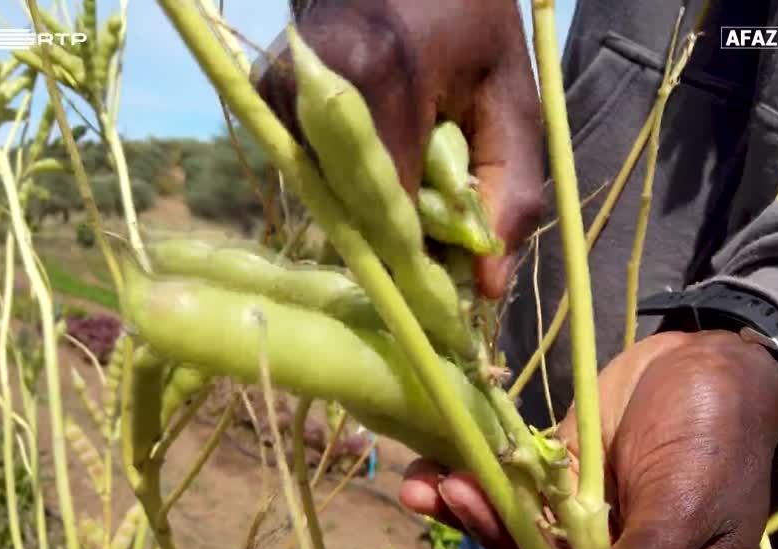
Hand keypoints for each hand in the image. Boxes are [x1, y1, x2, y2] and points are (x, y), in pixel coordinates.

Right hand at [255, 0, 543, 297]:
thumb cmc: (471, 25)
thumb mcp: (514, 101)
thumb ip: (511, 193)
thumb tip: (486, 289)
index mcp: (379, 75)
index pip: (390, 210)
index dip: (423, 259)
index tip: (451, 294)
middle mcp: (312, 85)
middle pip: (353, 212)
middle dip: (400, 242)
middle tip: (442, 246)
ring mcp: (279, 88)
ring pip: (328, 197)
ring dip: (372, 214)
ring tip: (417, 189)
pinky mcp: (263, 93)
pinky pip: (311, 172)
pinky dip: (348, 185)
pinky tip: (383, 159)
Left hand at [400, 331, 777, 548]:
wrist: (712, 361)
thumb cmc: (718, 438)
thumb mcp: (687, 505)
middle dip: (493, 535)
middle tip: (455, 495)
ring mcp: (582, 515)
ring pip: (518, 528)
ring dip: (473, 511)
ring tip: (430, 486)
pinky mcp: (560, 473)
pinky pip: (514, 486)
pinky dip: (478, 481)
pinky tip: (434, 472)